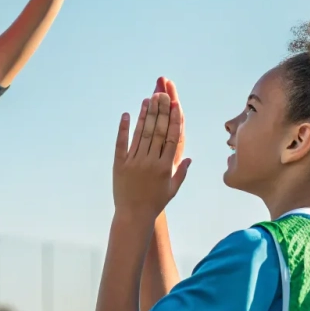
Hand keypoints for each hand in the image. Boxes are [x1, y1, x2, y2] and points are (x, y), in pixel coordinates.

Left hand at [112, 91, 189, 218]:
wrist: (133, 215)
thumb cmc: (155, 203)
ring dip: (145, 115)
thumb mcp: (172, 189)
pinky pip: (122, 143)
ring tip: (148, 99)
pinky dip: (124, 128)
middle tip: (162, 94)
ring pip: (141, 134)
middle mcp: (150, 162)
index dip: (173, 120)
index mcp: (164, 167)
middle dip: (160, 111)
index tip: (175, 105)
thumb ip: (181, 172)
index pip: (172, 138)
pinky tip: (127, 114)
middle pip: (157, 132)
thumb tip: (189, 158)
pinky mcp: (120, 164)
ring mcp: (134, 162)